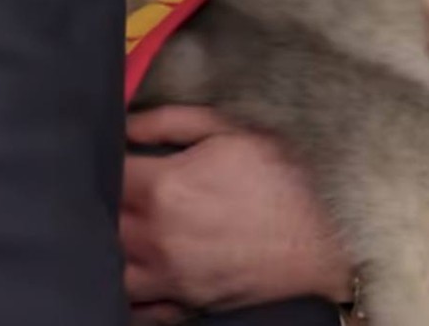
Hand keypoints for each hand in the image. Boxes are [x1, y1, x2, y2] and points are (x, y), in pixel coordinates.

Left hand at [120, 106, 351, 318]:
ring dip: (109, 245)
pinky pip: (135, 307)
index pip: (108, 171)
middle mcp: (155, 237)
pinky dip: (126, 291)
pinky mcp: (182, 306)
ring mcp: (166, 278)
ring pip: (108, 265)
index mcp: (164, 188)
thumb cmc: (285, 183)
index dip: (107, 157)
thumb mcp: (236, 133)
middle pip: (101, 218)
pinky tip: (134, 271)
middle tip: (123, 186)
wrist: (326, 243)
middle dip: (105, 199)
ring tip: (125, 227)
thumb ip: (173, 121)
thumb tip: (127, 123)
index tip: (117, 152)